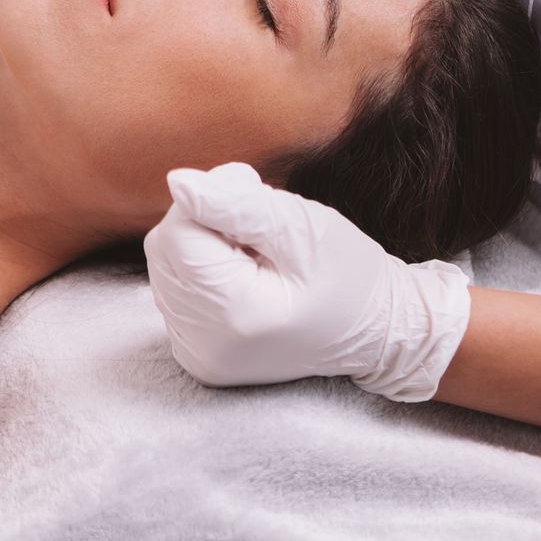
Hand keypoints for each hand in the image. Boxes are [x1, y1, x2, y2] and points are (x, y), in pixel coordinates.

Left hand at [141, 162, 472, 401]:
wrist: (374, 330)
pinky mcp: (197, 356)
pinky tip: (244, 278)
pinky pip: (176, 294)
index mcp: (235, 316)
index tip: (255, 195)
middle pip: (166, 250)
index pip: (178, 234)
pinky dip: (204, 274)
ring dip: (205, 246)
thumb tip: (177, 183)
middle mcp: (206, 346)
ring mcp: (199, 357)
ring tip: (257, 254)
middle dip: (206, 222)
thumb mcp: (302, 227)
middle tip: (262, 227)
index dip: (211, 200)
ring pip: (166, 268)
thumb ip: (236, 204)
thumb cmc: (348, 274)